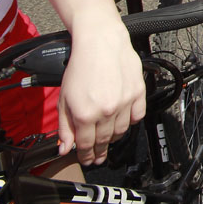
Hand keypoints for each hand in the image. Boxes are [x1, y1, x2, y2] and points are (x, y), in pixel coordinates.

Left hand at [57, 20, 145, 164]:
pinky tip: (124, 121)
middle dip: (100, 152)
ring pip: (122, 131)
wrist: (101, 43)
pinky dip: (131, 122)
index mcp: (85, 114)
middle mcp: (106, 111)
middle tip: (98, 157)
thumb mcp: (64, 98)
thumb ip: (64, 126)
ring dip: (115, 138)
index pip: (86, 145)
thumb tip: (65, 148)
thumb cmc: (82, 66)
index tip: (87, 159)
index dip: (86, 155)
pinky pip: (137, 116)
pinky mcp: (138, 93)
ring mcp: (124, 103)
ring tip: (110, 139)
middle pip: (105, 141)